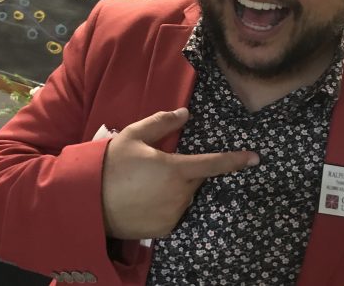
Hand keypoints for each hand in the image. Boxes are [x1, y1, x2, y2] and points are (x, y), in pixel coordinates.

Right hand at [101, 108, 258, 239]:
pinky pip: (175, 212)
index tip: (255, 158)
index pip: (213, 164)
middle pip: (196, 179)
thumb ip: (162, 123)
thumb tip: (185, 113)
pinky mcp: (164, 230)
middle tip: (159, 167)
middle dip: (186, 171)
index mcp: (176, 169)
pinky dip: (169, 204)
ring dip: (177, 188)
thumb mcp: (134, 135)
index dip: (235, 160)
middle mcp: (180, 195)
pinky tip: (148, 198)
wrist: (88, 201)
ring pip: (186, 196)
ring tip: (149, 183)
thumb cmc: (112, 163)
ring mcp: (173, 215)